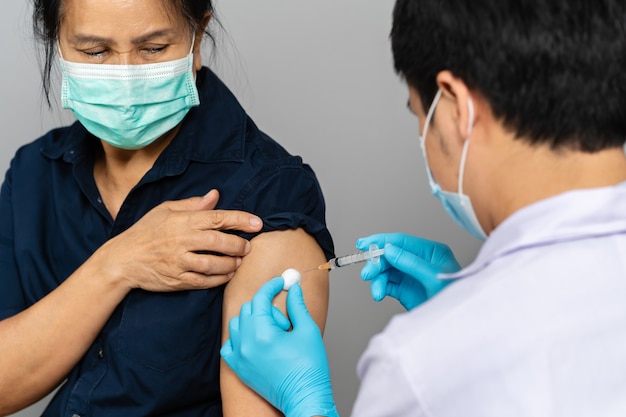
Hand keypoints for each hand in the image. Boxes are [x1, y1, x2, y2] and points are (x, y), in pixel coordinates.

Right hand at [95, 190, 262, 291]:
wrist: (121, 260)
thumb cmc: (145, 232)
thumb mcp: (165, 210)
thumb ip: (193, 204)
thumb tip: (215, 195)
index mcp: (181, 221)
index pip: (217, 218)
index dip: (240, 220)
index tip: (257, 223)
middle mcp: (181, 241)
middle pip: (219, 242)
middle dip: (239, 244)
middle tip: (247, 246)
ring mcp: (179, 262)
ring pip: (214, 264)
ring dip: (231, 263)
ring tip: (239, 261)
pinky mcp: (177, 280)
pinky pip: (204, 281)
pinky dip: (220, 279)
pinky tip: (227, 274)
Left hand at [221, 278, 338, 416]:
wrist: (304, 398)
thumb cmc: (309, 369)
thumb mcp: (307, 331)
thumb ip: (297, 306)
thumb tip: (293, 288)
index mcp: (263, 335)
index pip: (261, 299)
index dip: (271, 286)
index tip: (280, 282)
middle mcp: (246, 345)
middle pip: (248, 309)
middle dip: (266, 305)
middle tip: (285, 318)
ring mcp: (240, 357)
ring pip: (237, 324)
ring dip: (252, 319)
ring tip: (273, 331)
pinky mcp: (239, 368)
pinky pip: (230, 344)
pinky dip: (240, 337)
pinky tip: (257, 340)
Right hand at [357, 233, 460, 309]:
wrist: (456, 324)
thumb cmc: (454, 298)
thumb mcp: (434, 278)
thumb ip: (411, 262)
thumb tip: (389, 250)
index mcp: (430, 252)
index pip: (402, 241)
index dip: (381, 241)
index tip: (365, 244)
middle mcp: (418, 261)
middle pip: (390, 256)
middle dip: (377, 264)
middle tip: (367, 273)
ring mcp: (410, 275)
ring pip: (386, 271)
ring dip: (377, 280)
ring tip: (377, 292)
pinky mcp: (404, 290)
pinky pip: (386, 284)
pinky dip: (380, 288)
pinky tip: (379, 294)